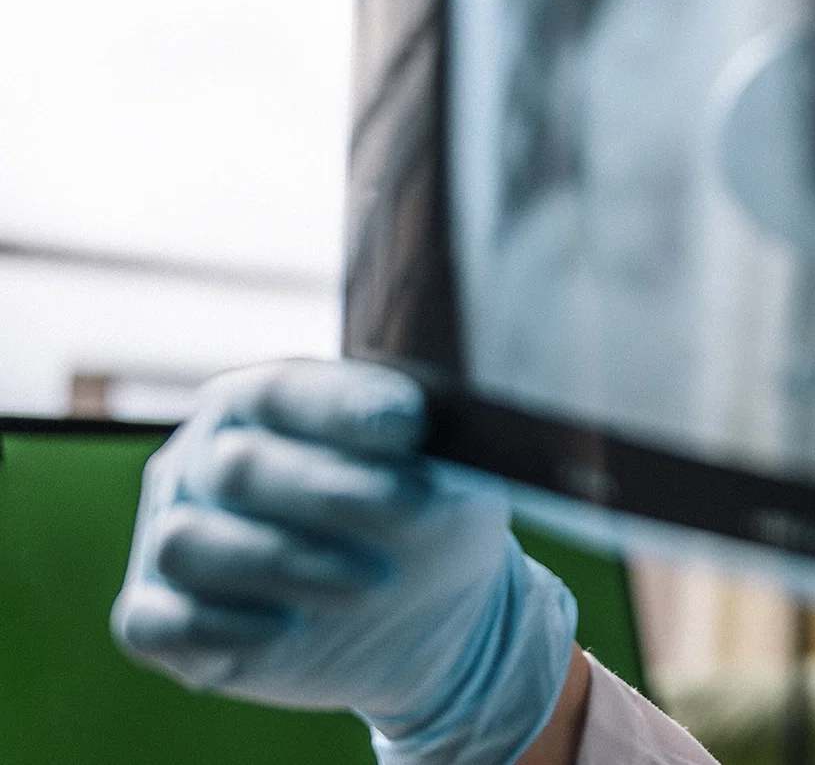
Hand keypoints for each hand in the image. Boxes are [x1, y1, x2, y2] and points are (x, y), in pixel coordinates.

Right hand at [112, 359, 579, 764]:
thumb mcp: (452, 475)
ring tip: (369, 586)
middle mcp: (204, 461)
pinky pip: (155, 621)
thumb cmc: (432, 517)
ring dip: (281, 564)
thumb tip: (414, 424)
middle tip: (411, 518)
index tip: (408, 426)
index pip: (282, 391)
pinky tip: (287, 631)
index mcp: (268, 404)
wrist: (430, 612)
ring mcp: (175, 535)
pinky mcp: (160, 614)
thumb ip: (429, 445)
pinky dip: (216, 627)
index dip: (340, 407)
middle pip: (235, 467)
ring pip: (186, 542)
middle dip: (327, 494)